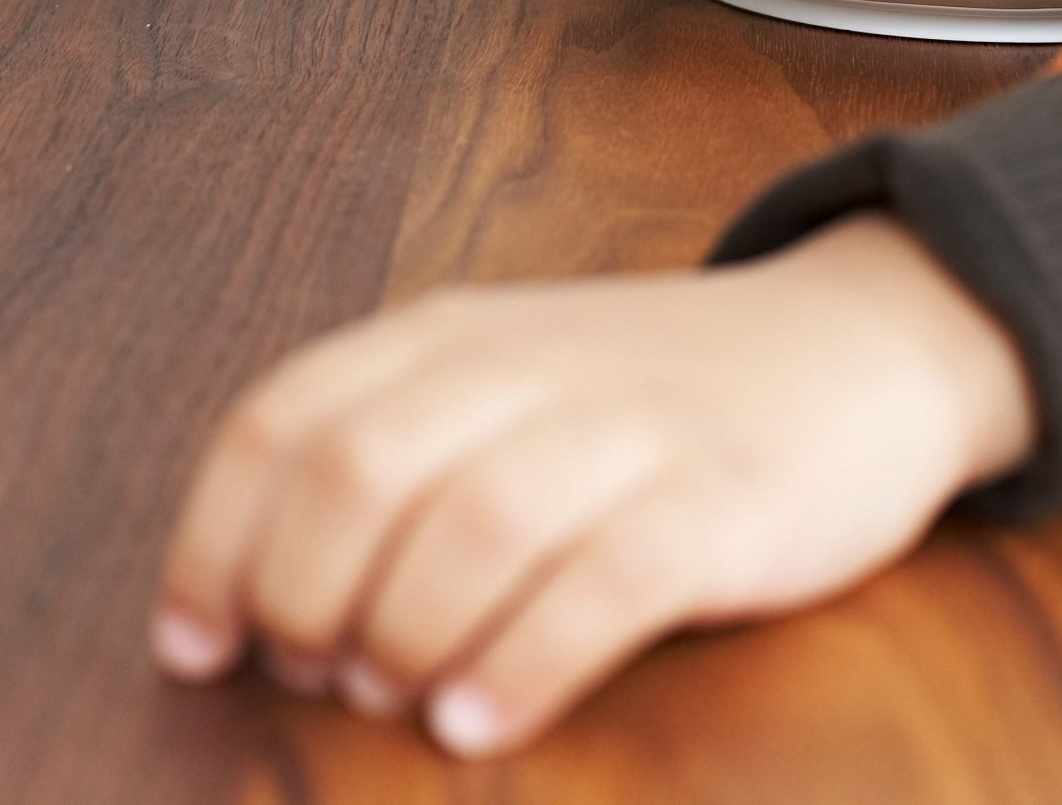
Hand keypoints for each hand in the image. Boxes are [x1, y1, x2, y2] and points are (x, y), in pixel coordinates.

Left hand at [150, 214, 1037, 757]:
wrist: (863, 342)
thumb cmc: (655, 397)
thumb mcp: (506, 381)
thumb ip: (391, 453)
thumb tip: (246, 607)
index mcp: (454, 336)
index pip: (284, 419)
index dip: (214, 540)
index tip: (198, 643)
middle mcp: (530, 367)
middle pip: (358, 475)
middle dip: (307, 598)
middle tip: (322, 673)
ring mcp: (634, 431)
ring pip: (472, 527)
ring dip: (405, 636)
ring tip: (405, 700)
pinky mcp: (725, 503)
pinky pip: (605, 582)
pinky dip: (525, 663)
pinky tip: (483, 726)